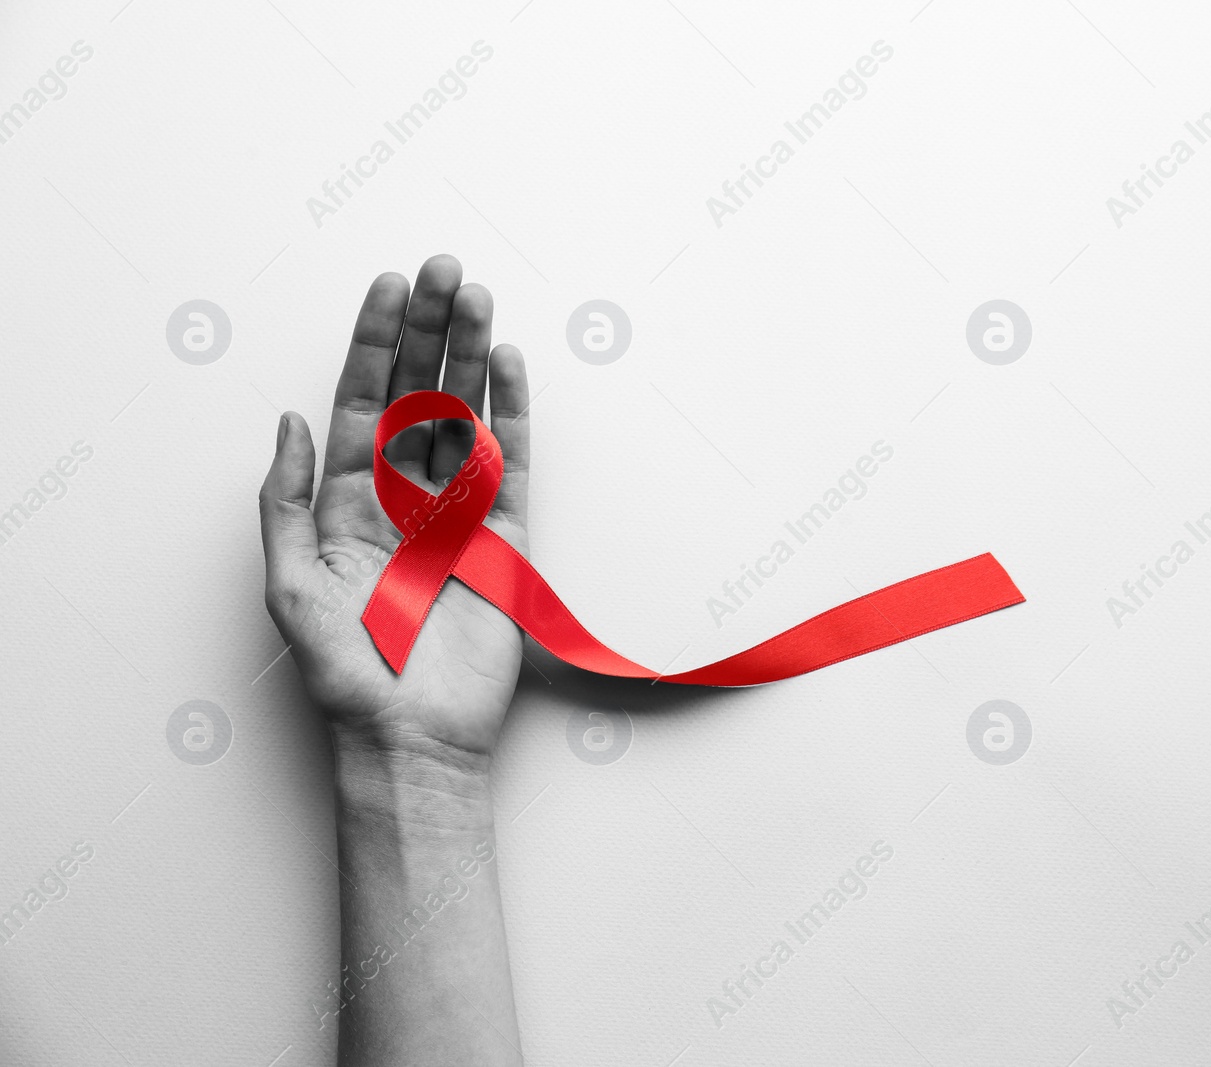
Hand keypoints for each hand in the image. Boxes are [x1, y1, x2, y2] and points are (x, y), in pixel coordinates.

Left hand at [258, 255, 530, 759]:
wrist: (413, 733)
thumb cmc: (346, 669)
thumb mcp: (288, 584)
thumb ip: (285, 499)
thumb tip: (289, 420)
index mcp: (348, 500)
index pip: (364, 400)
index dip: (377, 342)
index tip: (392, 287)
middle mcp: (404, 495)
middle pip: (420, 391)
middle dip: (432, 328)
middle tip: (446, 269)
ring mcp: (458, 512)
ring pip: (466, 414)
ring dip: (473, 355)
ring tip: (481, 297)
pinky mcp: (505, 538)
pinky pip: (511, 464)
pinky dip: (513, 414)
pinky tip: (510, 367)